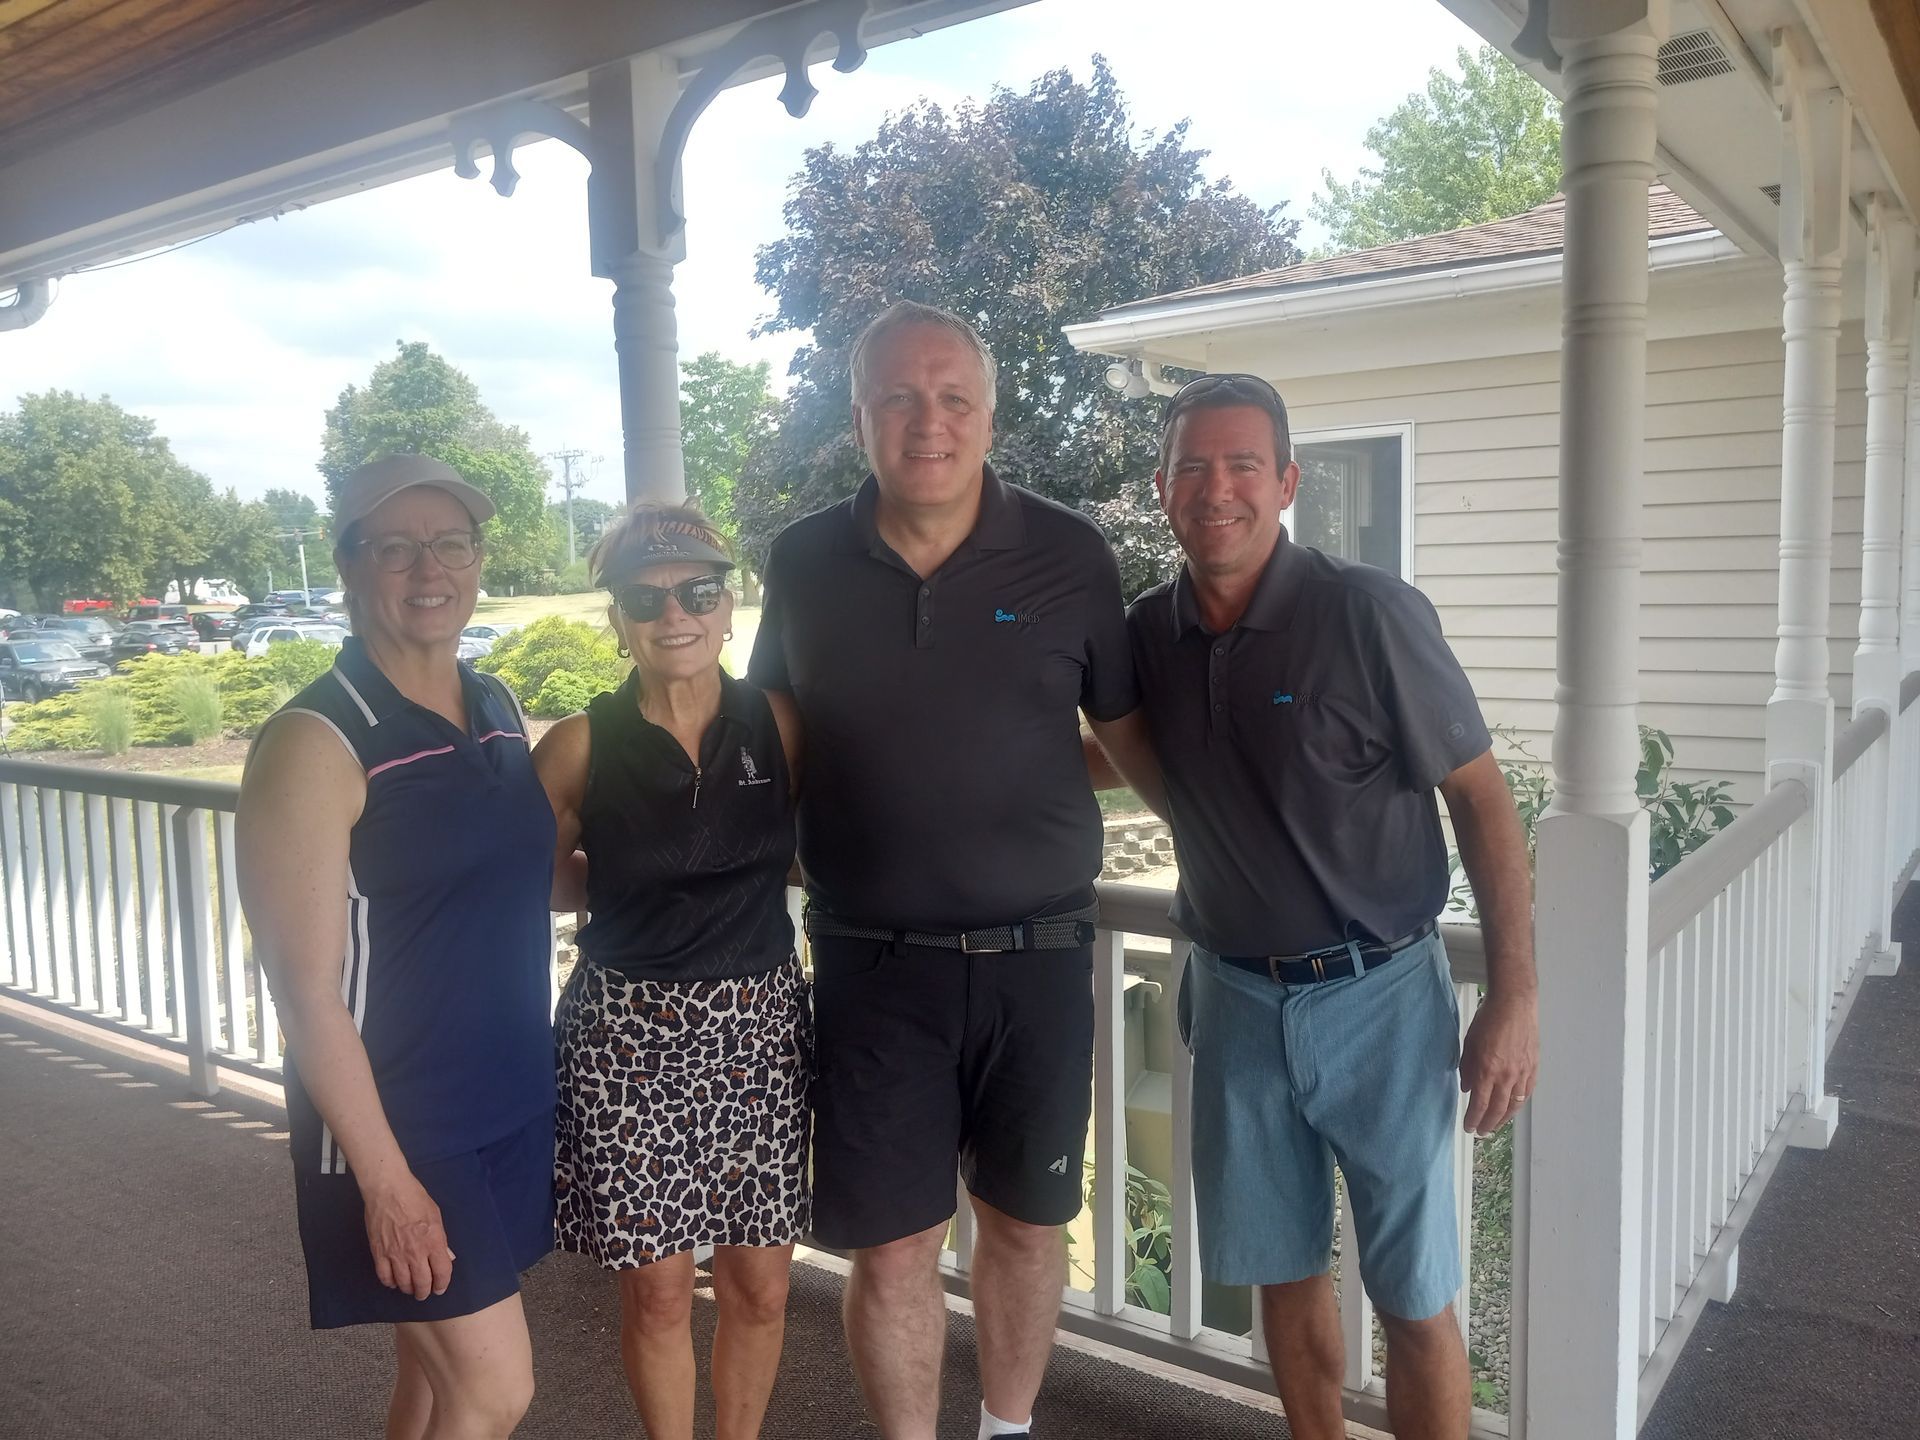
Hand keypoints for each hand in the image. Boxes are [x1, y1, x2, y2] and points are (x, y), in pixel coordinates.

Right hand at [362, 1172, 454, 1299]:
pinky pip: (384, 1276)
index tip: (440, 1288)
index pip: (442, 1272)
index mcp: (433, 1241)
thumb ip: (441, 1239)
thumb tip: (446, 1256)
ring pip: (403, 1283)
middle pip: (422, 1282)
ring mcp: (396, 1254)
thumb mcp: (436, 1216)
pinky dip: (390, 1283)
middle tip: (424, 1293)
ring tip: (410, 1288)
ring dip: (408, 1289)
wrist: (388, 1190)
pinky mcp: (379, 1253)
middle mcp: (415, 1252)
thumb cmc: (415, 1198)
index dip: (442, 1284)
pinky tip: (393, 1281)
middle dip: (424, 1292)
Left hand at [1458, 990, 1537, 1135]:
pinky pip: (1526, 1093)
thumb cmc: (1489, 1019)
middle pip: (1497, 1110)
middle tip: (1481, 1132)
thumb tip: (1466, 1088)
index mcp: (1486, 1070)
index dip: (1473, 1119)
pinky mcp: (1533, 1067)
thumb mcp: (1469, 1043)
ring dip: (1504, 1119)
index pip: (1479, 1104)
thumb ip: (1466, 1068)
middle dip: (1488, 1124)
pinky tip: (1513, 1108)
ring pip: (1514, 1105)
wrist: (1514, 1003)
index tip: (1469, 1127)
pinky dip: (1519, 1104)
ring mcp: (1522, 1073)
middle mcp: (1506, 1076)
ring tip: (1496, 1125)